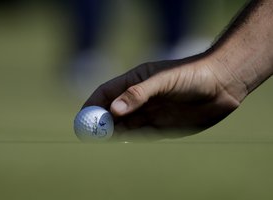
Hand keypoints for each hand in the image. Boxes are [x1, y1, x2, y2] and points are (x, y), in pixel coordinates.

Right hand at [83, 54, 241, 139]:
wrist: (222, 85)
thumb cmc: (193, 75)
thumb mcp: (164, 81)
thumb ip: (139, 94)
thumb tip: (114, 109)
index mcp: (135, 81)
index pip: (106, 92)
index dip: (92, 104)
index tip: (83, 116)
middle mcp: (140, 98)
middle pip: (113, 111)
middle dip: (100, 121)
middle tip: (89, 134)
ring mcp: (150, 112)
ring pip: (124, 125)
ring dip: (112, 132)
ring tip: (101, 140)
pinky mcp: (161, 126)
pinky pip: (140, 134)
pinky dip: (129, 138)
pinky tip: (121, 142)